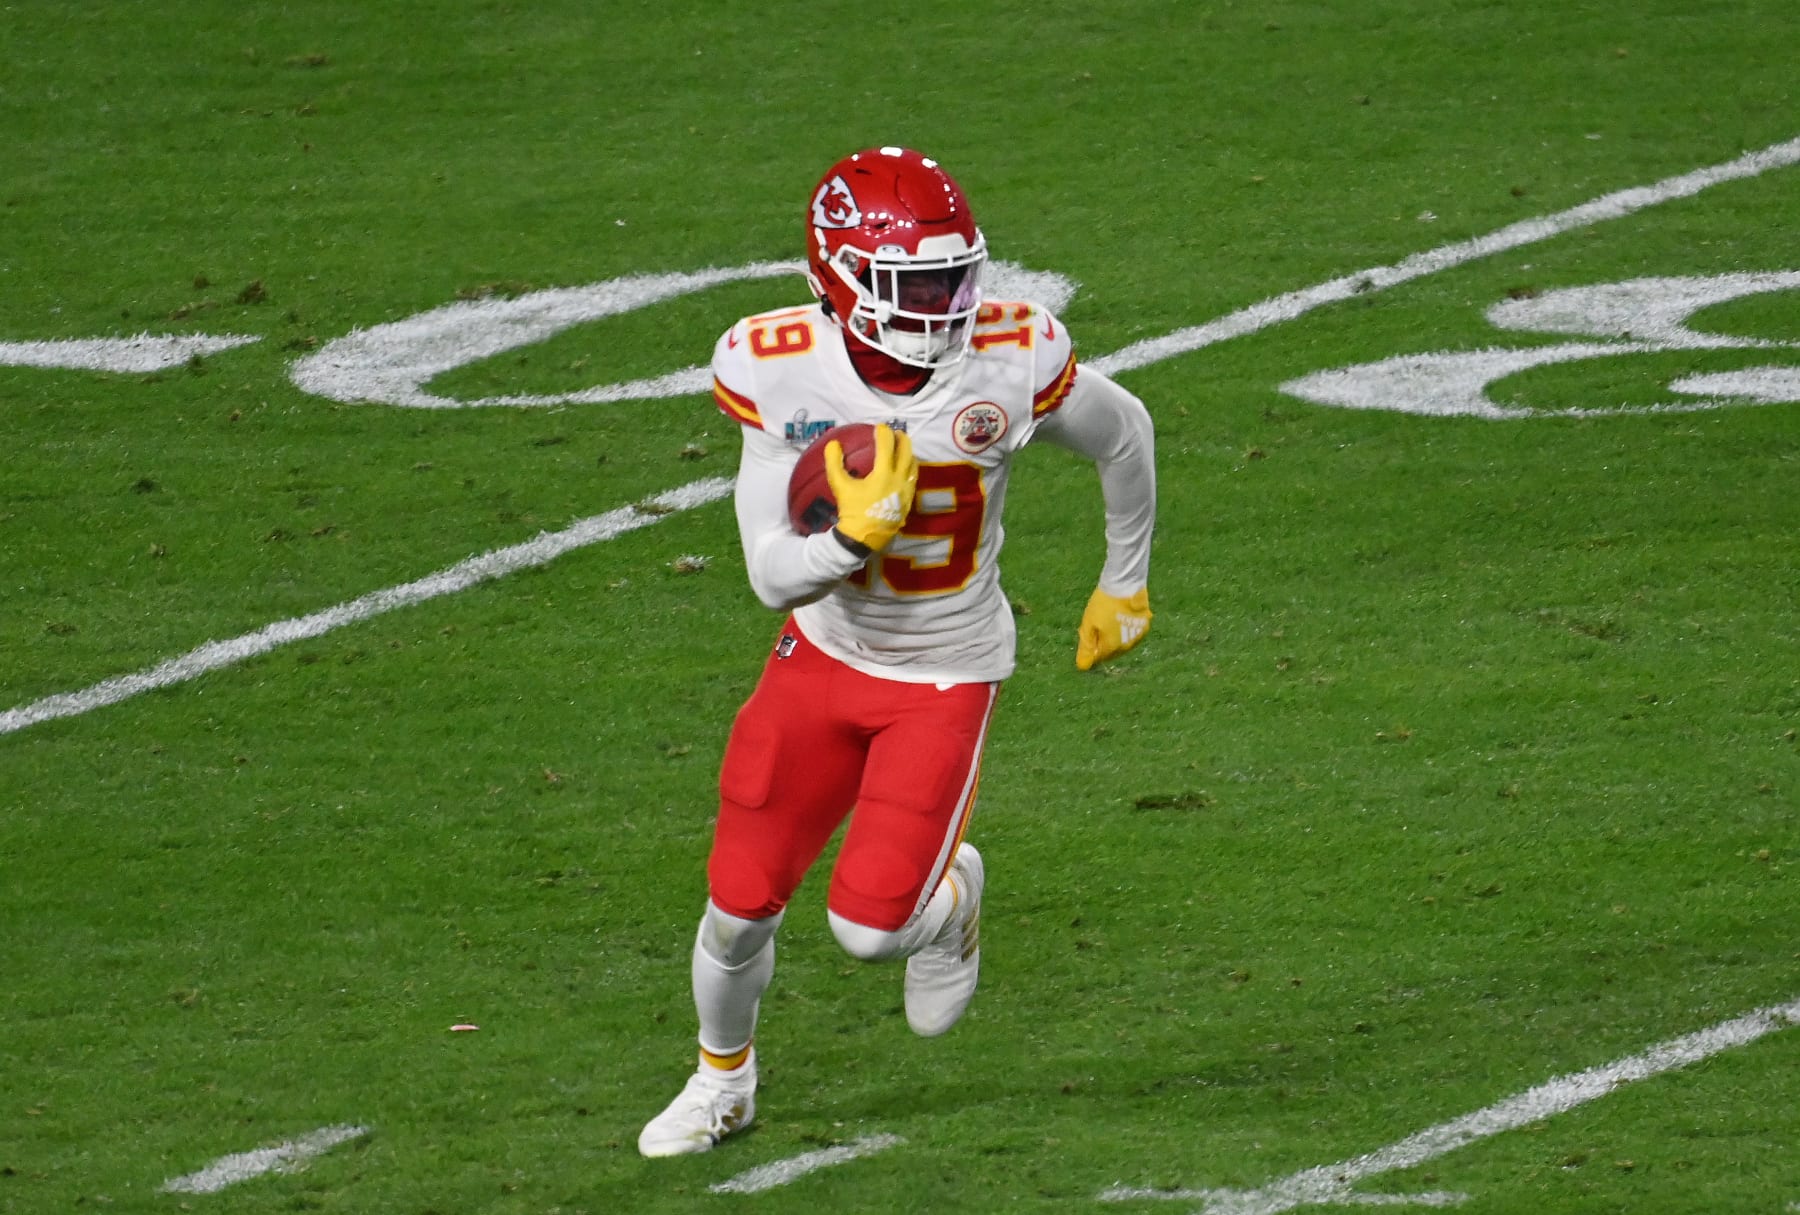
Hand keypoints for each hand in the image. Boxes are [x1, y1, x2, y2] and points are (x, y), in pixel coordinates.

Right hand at [827, 424, 917, 551]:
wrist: (864, 538)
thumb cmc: (852, 511)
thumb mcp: (840, 486)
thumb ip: (834, 463)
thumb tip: (833, 443)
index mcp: (883, 474)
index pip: (887, 446)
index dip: (883, 433)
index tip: (879, 427)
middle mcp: (899, 480)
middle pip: (907, 452)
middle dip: (902, 439)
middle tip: (896, 433)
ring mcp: (906, 491)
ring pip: (913, 466)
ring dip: (909, 454)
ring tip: (902, 449)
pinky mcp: (908, 502)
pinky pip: (913, 480)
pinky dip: (910, 470)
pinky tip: (904, 471)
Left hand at [1076, 586, 1151, 670]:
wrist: (1124, 584)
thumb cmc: (1103, 603)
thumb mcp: (1088, 624)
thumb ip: (1086, 647)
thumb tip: (1083, 666)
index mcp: (1112, 647)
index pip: (1099, 658)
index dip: (1092, 648)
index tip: (1089, 634)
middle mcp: (1127, 646)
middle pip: (1112, 653)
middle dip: (1103, 644)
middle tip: (1098, 626)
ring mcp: (1138, 637)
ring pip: (1123, 645)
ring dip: (1115, 639)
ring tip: (1109, 620)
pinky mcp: (1144, 627)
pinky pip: (1132, 636)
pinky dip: (1125, 632)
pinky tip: (1120, 619)